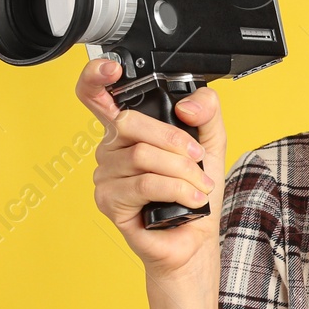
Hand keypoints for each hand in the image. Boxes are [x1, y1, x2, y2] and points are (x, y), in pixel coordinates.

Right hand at [75, 59, 226, 280]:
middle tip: (196, 157)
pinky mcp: (109, 201)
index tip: (112, 68)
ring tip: (198, 186)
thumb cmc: (195, 194)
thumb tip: (186, 105)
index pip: (99, 95)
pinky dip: (176, 190)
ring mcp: (106, 175)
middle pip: (130, 122)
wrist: (195, 240)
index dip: (96, 76)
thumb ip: (207, 111)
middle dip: (173, 140)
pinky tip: (190, 200)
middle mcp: (111, 148)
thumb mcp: (211, 143)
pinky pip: (145, 184)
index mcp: (130, 129)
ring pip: (142, 156)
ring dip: (182, 171)